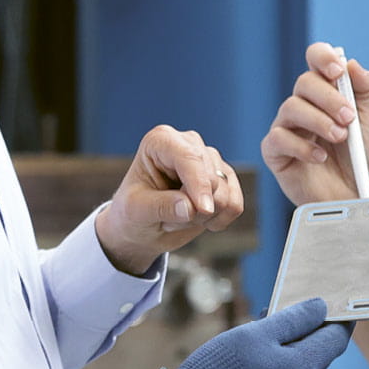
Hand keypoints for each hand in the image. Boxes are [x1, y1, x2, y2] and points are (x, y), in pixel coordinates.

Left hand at [95, 125, 243, 274]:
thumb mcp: (136, 211)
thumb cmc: (132, 214)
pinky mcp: (224, 178)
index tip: (203, 210)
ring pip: (225, 194)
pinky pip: (235, 205)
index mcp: (161, 141)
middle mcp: (189, 144)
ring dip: (203, 217)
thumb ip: (161, 207)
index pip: (189, 157)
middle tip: (167, 218)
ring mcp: (210, 160)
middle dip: (194, 209)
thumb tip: (191, 208)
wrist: (143, 228)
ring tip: (179, 216)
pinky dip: (220, 220)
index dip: (199, 184)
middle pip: (211, 179)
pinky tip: (200, 222)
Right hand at [158, 298, 350, 368]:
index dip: (339, 317)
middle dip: (309, 331)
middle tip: (288, 310)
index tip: (336, 302)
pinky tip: (255, 358)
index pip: (336, 339)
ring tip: (263, 331)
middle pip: (319, 355)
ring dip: (291, 349)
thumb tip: (321, 307)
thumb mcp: (255, 334)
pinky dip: (279, 368)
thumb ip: (293, 319)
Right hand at [261, 42, 368, 204]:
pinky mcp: (275, 152)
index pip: (315, 58)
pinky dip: (302, 146)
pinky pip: (278, 138)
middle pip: (304, 83)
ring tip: (340, 138)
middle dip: (329, 98)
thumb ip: (366, 90)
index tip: (338, 72)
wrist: (356, 196)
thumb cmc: (360, 159)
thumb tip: (353, 64)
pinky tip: (320, 157)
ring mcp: (286, 127)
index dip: (322, 57)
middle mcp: (303, 105)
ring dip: (319, 121)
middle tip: (349, 118)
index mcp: (325, 91)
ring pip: (291, 107)